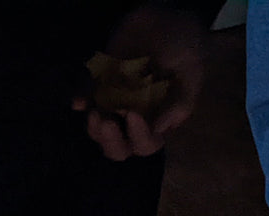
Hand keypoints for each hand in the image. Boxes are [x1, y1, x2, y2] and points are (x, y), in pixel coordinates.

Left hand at [76, 4, 206, 160]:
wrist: (167, 15)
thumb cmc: (184, 45)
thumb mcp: (191, 72)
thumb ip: (180, 103)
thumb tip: (159, 128)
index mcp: (160, 120)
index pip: (148, 144)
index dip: (139, 136)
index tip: (133, 114)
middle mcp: (137, 117)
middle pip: (120, 147)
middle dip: (111, 142)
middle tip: (106, 123)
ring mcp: (116, 101)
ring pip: (100, 130)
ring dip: (94, 128)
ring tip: (93, 113)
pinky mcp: (101, 83)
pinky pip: (87, 98)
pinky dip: (81, 101)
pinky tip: (78, 102)